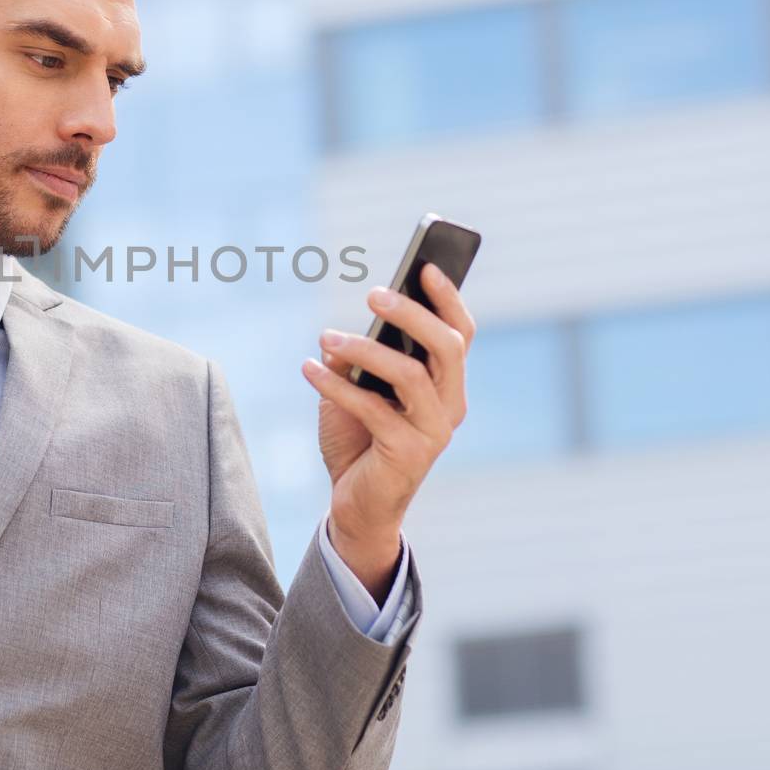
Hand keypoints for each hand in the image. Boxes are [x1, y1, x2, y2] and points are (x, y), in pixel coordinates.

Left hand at [302, 262, 475, 597]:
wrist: (356, 504)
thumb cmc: (361, 439)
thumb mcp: (361, 389)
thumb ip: (364, 358)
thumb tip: (353, 326)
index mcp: (447, 384)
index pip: (460, 334)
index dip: (448, 298)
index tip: (424, 265)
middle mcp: (450, 405)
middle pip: (446, 347)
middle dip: (411, 315)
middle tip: (373, 295)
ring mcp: (434, 432)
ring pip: (411, 375)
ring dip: (365, 350)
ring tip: (326, 336)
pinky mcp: (408, 454)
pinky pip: (374, 410)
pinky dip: (337, 386)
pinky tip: (309, 368)